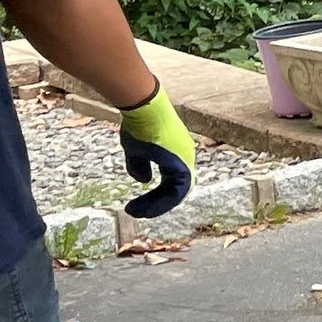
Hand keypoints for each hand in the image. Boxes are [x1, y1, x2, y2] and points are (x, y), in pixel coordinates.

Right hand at [116, 83, 196, 218]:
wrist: (144, 108)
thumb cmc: (139, 125)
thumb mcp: (136, 149)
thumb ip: (140, 166)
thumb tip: (145, 181)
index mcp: (176, 155)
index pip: (172, 183)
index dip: (157, 197)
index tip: (138, 205)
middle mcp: (185, 158)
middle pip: (175, 189)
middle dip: (156, 204)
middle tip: (137, 212)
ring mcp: (185, 160)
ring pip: (177, 192)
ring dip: (157, 205)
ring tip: (137, 212)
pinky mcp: (182, 162)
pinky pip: (177, 190)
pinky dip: (161, 201)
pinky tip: (144, 207)